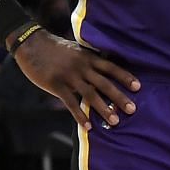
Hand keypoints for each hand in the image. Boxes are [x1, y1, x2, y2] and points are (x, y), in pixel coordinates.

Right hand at [14, 30, 139, 131]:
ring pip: (90, 95)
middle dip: (119, 97)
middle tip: (133, 109)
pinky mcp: (56, 85)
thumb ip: (88, 59)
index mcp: (87, 57)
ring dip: (104, 109)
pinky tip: (88, 126)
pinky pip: (70, 103)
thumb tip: (103, 69)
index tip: (138, 87)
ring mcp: (69, 76)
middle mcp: (81, 66)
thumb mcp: (75, 50)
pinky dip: (80, 115)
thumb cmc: (54, 48)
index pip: (110, 67)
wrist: (31, 43)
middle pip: (104, 83)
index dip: (125, 77)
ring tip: (115, 121)